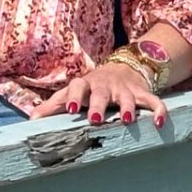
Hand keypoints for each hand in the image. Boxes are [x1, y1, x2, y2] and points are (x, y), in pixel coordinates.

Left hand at [25, 63, 165, 126]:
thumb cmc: (91, 87)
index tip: (70, 111)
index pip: (77, 86)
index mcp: (86, 84)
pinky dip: (159, 110)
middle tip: (95, 119)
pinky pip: (153, 100)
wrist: (122, 68)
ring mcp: (125, 89)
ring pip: (128, 97)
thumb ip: (53, 105)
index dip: (74, 97)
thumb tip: (32, 120)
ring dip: (127, 108)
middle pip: (101, 93)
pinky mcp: (142, 93)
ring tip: (127, 121)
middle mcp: (105, 85)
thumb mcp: (73, 92)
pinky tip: (160, 123)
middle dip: (99, 105)